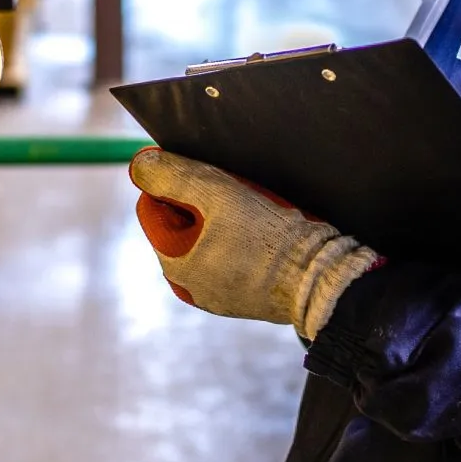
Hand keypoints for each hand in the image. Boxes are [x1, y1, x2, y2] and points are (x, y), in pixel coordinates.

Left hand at [129, 147, 379, 340]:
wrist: (321, 280)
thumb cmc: (270, 240)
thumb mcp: (216, 194)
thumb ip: (173, 176)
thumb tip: (139, 165)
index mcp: (174, 265)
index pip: (153, 207)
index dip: (175, 182)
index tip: (206, 174)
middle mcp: (191, 286)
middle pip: (182, 223)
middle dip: (202, 201)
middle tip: (234, 191)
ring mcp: (219, 294)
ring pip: (209, 237)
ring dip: (224, 217)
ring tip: (254, 209)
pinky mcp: (246, 296)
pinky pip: (233, 255)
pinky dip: (243, 238)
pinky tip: (265, 229)